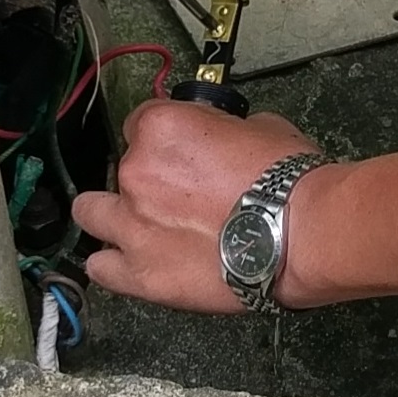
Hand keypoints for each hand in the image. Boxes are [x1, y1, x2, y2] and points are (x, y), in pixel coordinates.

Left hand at [74, 102, 323, 310]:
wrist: (305, 235)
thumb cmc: (289, 180)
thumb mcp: (261, 128)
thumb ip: (224, 132)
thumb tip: (224, 139)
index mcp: (160, 128)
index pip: (141, 122)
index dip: (163, 139)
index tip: (181, 153)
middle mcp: (135, 172)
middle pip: (121, 168)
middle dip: (144, 178)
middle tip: (176, 194)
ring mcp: (132, 226)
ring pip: (92, 213)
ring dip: (110, 215)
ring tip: (139, 226)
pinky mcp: (141, 274)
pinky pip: (102, 269)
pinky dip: (112, 264)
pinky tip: (129, 262)